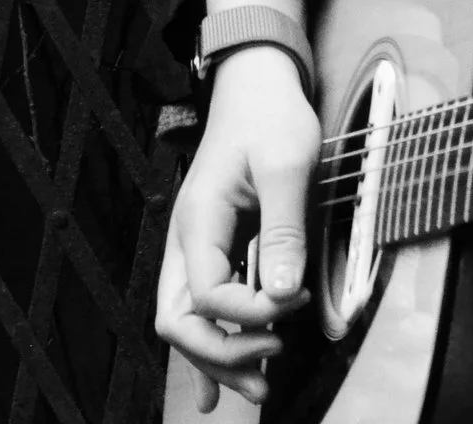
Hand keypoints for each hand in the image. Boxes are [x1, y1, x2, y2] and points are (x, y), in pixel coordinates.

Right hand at [153, 46, 318, 411]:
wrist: (257, 84)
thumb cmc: (271, 115)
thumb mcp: (287, 165)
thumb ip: (283, 231)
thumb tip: (282, 295)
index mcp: (198, 221)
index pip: (206, 296)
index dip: (249, 314)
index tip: (293, 304)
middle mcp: (187, 240)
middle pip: (178, 321)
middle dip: (220, 353)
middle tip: (271, 364)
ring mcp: (196, 247)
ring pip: (188, 321)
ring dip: (219, 357)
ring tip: (260, 387)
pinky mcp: (214, 248)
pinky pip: (202, 308)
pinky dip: (211, 347)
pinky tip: (218, 388)